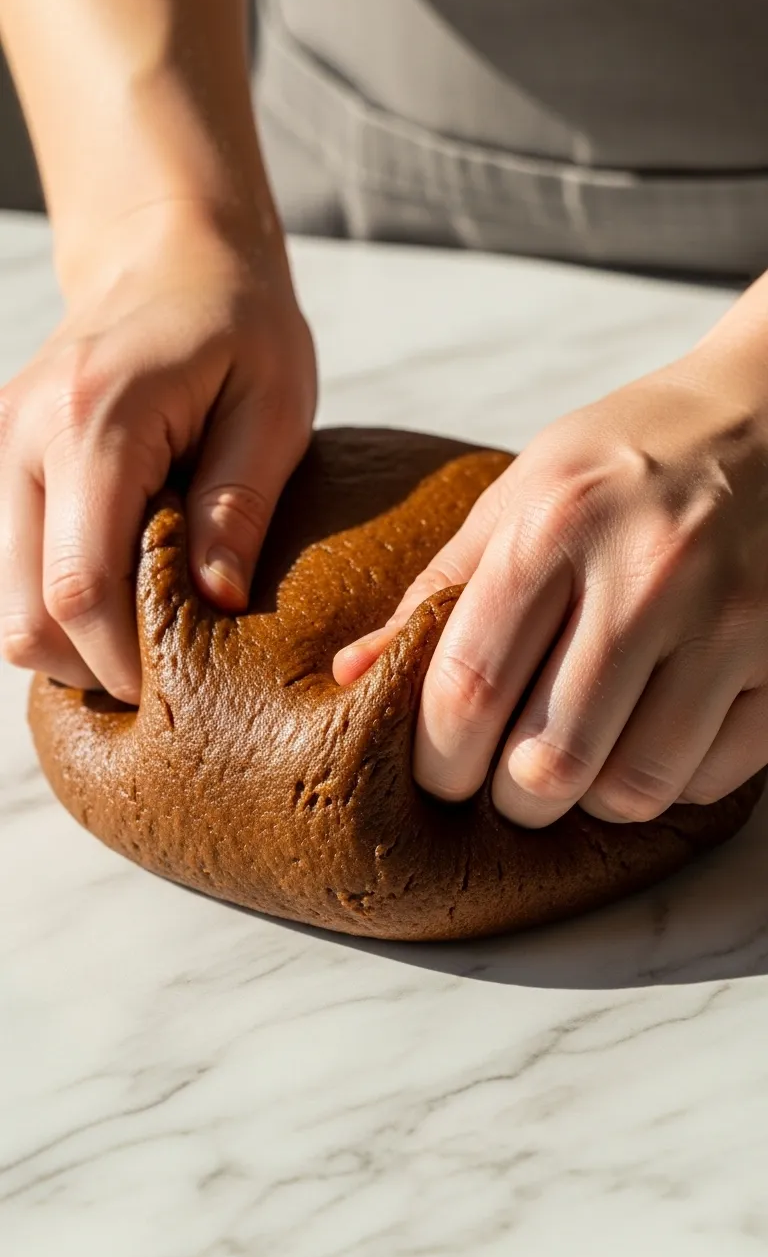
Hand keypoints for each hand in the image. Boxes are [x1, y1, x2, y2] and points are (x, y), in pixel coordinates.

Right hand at [0, 203, 315, 702]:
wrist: (170, 256)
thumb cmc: (239, 326)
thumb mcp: (272, 406)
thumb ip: (239, 506)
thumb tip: (215, 607)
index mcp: (93, 422)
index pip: (79, 589)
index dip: (122, 663)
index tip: (182, 695)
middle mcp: (22, 438)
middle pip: (25, 615)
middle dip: (93, 668)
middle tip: (171, 678)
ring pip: (8, 604)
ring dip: (73, 641)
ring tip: (150, 637)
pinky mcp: (2, 462)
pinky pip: (13, 570)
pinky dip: (58, 605)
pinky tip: (122, 597)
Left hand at [334, 351, 767, 824]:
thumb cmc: (632, 455)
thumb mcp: (526, 490)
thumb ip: (441, 586)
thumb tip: (350, 675)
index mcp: (558, 524)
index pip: (469, 688)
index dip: (436, 760)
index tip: (435, 772)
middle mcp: (648, 575)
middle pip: (548, 761)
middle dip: (508, 800)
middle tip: (503, 784)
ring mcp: (731, 622)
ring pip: (632, 788)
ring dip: (587, 801)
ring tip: (577, 764)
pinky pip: (709, 778)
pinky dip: (668, 782)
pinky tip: (650, 739)